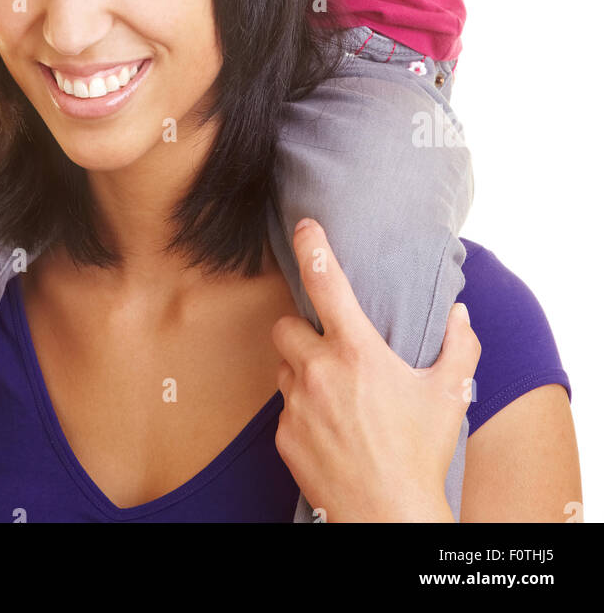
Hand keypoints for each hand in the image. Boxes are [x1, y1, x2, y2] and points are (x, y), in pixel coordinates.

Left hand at [271, 219, 479, 522]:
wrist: (388, 516)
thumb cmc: (420, 454)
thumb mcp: (450, 395)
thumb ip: (459, 347)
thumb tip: (459, 314)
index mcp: (356, 351)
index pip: (325, 281)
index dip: (312, 246)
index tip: (304, 226)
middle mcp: (318, 370)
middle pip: (285, 326)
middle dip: (301, 330)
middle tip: (327, 347)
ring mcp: (296, 404)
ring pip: (283, 369)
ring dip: (301, 372)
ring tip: (334, 395)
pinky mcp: (283, 436)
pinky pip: (284, 410)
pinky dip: (301, 413)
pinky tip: (329, 430)